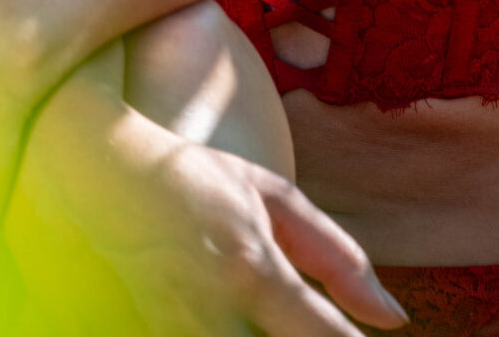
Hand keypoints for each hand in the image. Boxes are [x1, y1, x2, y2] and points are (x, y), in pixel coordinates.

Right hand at [8, 56, 406, 336]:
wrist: (105, 178)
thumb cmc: (198, 179)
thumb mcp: (272, 196)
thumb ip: (337, 255)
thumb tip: (393, 318)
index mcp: (252, 270)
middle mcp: (216, 314)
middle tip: (331, 331)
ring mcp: (181, 335)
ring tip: (287, 322)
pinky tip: (257, 325)